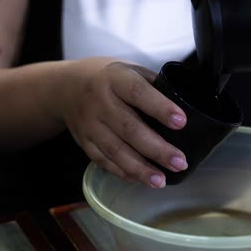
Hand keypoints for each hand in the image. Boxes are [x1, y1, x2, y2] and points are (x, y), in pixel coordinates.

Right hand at [57, 59, 187, 187]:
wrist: (65, 88)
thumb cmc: (107, 78)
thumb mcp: (129, 70)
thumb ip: (153, 86)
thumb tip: (185, 107)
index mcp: (115, 79)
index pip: (138, 93)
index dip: (160, 108)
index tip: (181, 122)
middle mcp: (100, 102)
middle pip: (129, 129)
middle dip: (157, 149)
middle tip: (180, 162)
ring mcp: (90, 125)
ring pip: (115, 151)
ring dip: (140, 169)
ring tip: (161, 180)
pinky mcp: (85, 143)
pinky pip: (104, 161)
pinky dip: (124, 173)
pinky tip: (142, 179)